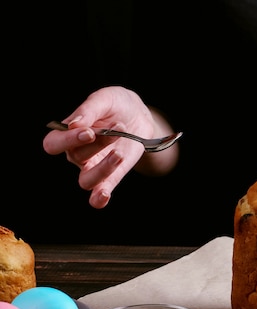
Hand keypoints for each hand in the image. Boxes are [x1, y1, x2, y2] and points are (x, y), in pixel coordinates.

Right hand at [42, 87, 156, 207]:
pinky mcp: (113, 175)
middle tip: (117, 128)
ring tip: (120, 153)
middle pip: (76, 156)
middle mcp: (77, 154)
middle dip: (98, 143)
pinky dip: (99, 198)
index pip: (54, 143)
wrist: (139, 114)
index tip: (88, 132)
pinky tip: (104, 196)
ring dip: (103, 169)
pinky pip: (100, 192)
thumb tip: (74, 125)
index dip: (67, 140)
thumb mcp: (105, 99)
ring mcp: (94, 166)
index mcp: (69, 134)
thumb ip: (89, 110)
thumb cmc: (116, 104)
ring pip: (86, 180)